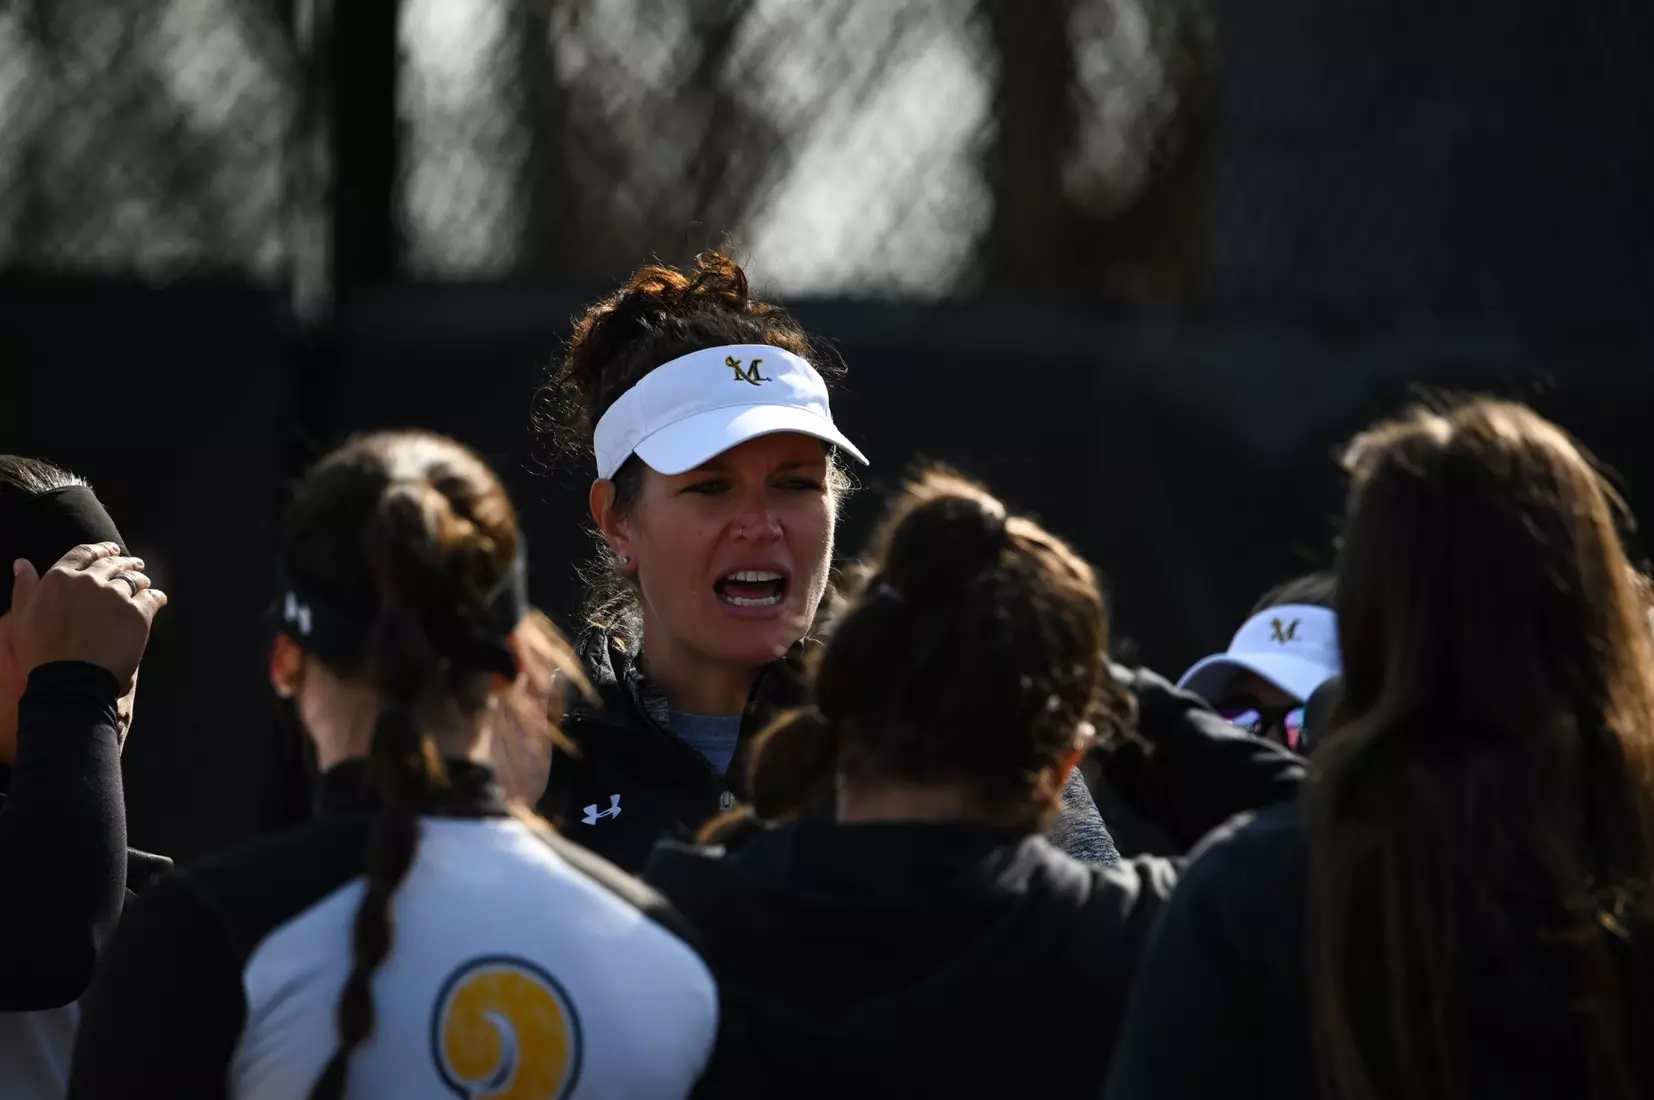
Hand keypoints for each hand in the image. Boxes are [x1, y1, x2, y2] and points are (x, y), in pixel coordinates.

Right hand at [9, 543, 168, 690]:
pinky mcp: (138, 613)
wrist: (69, 681)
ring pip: (134, 579)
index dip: (99, 549)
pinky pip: (153, 598)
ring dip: (140, 579)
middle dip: (124, 562)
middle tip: (135, 564)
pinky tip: (158, 600)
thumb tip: (22, 563)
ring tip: (144, 583)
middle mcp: (89, 581)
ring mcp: (115, 596)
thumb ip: (25, 587)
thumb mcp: (22, 617)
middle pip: (112, 564)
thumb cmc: (41, 653)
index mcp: (59, 579)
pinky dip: (156, 598)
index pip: (83, 553)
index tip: (110, 550)